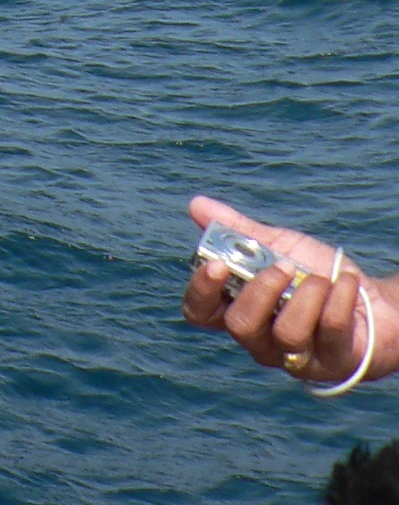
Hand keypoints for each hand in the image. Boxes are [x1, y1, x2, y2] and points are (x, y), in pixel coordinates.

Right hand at [183, 195, 398, 387]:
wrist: (373, 299)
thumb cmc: (317, 274)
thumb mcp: (278, 247)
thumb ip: (238, 231)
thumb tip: (195, 205)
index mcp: (241, 309)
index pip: (201, 312)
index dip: (201, 291)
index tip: (216, 263)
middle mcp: (263, 340)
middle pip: (241, 326)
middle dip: (262, 289)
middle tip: (286, 266)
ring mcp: (297, 358)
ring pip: (288, 334)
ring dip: (307, 296)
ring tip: (322, 278)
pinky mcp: (334, 364)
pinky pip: (330, 330)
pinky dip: (339, 297)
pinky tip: (346, 281)